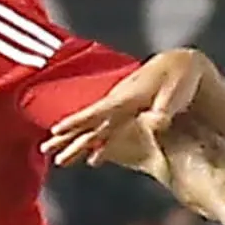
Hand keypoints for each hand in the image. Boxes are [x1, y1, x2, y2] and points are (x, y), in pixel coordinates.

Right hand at [45, 48, 213, 169]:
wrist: (179, 66)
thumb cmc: (178, 79)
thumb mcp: (174, 93)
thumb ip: (163, 109)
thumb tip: (156, 122)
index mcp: (126, 98)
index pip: (96, 112)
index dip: (77, 122)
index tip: (57, 130)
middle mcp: (118, 104)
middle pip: (87, 123)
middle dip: (66, 136)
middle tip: (45, 149)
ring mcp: (120, 109)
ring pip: (92, 129)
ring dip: (74, 142)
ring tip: (57, 158)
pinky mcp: (126, 113)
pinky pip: (105, 131)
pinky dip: (95, 144)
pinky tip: (90, 159)